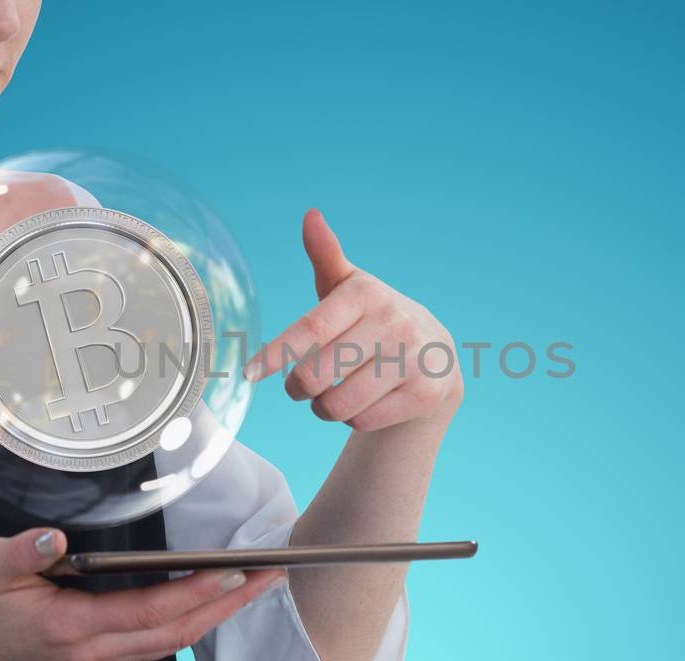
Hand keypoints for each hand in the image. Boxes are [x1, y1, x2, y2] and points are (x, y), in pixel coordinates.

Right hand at [0, 528, 285, 660]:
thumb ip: (21, 552)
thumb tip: (54, 539)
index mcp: (69, 628)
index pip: (150, 611)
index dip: (196, 591)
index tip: (234, 569)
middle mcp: (90, 652)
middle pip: (175, 633)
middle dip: (227, 606)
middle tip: (270, 577)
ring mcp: (94, 659)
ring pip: (169, 642)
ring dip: (213, 615)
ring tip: (251, 586)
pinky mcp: (93, 656)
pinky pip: (153, 642)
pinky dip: (187, 621)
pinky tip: (205, 601)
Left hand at [244, 208, 462, 430]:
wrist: (435, 352)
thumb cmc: (374, 318)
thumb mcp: (350, 287)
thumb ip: (326, 255)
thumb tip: (310, 215)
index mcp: (366, 294)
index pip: (311, 329)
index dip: (276, 353)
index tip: (249, 373)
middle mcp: (394, 323)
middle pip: (316, 374)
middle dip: (297, 388)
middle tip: (299, 387)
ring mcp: (413, 359)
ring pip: (338, 405)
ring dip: (322, 408)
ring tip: (330, 396)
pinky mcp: (425, 393)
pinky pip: (363, 421)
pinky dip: (352, 420)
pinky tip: (361, 403)